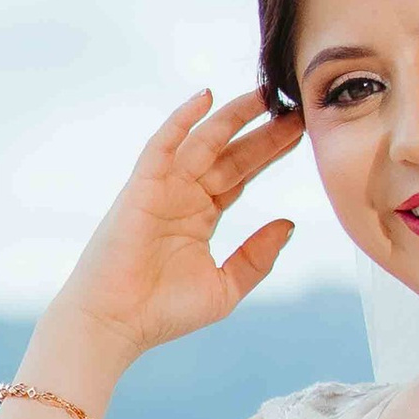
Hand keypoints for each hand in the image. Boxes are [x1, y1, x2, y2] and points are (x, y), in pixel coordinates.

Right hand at [46, 84, 302, 370]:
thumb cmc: (163, 311)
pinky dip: (181, 120)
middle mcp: (184, 194)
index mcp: (203, 215)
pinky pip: (162, 145)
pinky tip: (205, 97)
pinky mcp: (141, 187)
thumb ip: (257, 255)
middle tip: (294, 106)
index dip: (270, 151)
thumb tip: (289, 223)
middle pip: (230, 153)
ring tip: (263, 94)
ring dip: (231, 116)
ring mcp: (162, 187)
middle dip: (262, 130)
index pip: (243, 174)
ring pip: (202, 142)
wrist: (115, 324)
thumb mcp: (226, 286)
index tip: (302, 131)